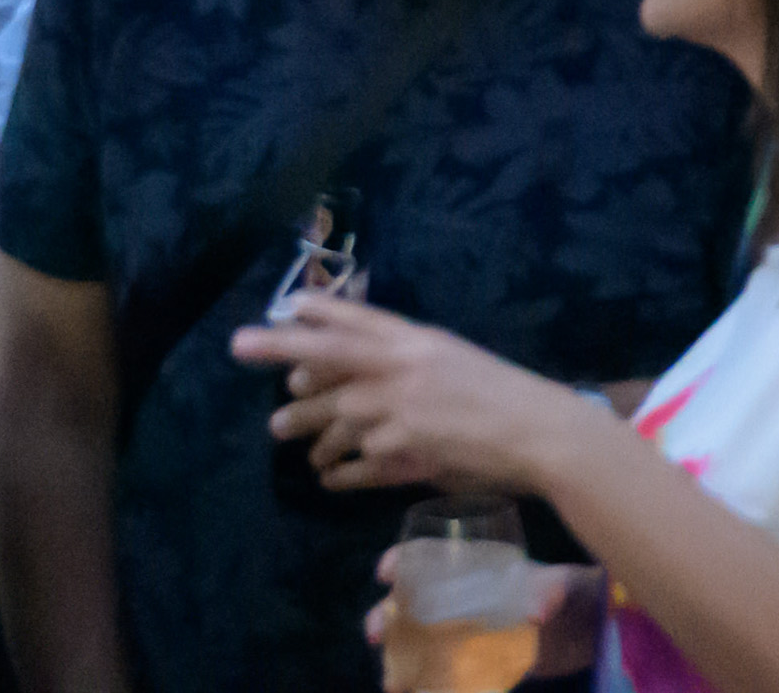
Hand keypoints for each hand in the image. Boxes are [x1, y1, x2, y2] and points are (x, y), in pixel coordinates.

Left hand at [230, 293, 593, 496]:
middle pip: (328, 355)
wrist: (539, 432)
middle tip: (239, 347)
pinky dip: (339, 472)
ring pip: (333, 415)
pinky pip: (354, 464)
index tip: (284, 299)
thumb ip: (408, 364)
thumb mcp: (454, 361)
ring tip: (289, 436)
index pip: (360, 317)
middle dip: (279, 349)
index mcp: (420, 340)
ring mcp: (399, 411)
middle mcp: (404, 368)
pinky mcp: (401, 452)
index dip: (319, 306)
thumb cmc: (503, 394)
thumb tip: (361, 374)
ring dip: (307, 428)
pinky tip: (330, 478)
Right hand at [363, 551, 602, 679]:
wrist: (590, 633)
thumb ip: (550, 593)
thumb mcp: (562, 588)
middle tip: (375, 633)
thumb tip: (536, 612)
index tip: (385, 572)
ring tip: (391, 682)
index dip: (406, 559)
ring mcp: (468, 632)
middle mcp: (465, 598)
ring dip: (398, 658)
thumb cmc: (575, 593)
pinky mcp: (477, 664)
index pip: (434, 555)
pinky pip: (441, 675)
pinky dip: (425, 685)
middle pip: (413, 601)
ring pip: (419, 641)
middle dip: (386, 614)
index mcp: (481, 568)